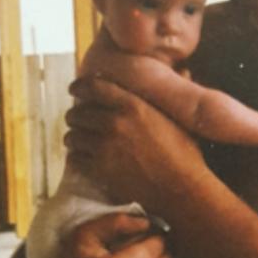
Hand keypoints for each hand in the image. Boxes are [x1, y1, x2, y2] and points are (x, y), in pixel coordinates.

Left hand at [66, 75, 206, 208]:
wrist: (180, 189)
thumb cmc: (184, 154)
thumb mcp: (180, 117)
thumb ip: (175, 92)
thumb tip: (184, 68)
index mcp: (133, 105)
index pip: (94, 87)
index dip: (80, 87)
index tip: (74, 89)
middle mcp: (115, 122)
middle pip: (78, 113)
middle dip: (75, 116)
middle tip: (77, 120)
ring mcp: (104, 147)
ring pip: (73, 136)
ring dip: (74, 137)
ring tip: (78, 140)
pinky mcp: (99, 170)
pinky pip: (75, 159)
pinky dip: (76, 158)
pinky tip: (82, 158)